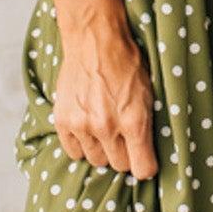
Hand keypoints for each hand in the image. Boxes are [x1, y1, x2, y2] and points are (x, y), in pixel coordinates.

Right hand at [53, 13, 158, 179]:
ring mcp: (82, 125)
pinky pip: (74, 152)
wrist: (94, 41)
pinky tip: (88, 129)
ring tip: (105, 128)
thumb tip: (147, 156)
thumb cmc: (126, 64)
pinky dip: (82, 144)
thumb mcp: (149, 94)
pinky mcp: (63, 121)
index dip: (146, 167)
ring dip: (102, 149)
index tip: (145, 160)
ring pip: (96, 160)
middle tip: (124, 136)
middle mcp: (107, 127)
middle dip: (124, 155)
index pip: (142, 170)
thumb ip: (147, 127)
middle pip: (119, 166)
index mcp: (134, 122)